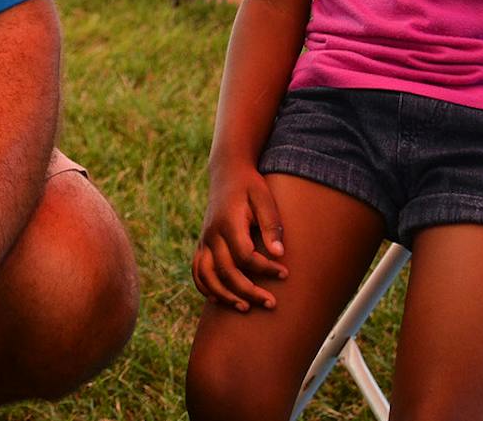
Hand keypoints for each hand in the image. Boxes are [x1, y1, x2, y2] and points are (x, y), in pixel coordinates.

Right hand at [193, 159, 287, 311]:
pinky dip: (205, 287)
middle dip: (249, 291)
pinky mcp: (202, 244)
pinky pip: (197, 271)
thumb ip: (271, 225)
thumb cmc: (251, 186)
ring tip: (245, 308)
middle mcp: (212, 234)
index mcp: (228, 223)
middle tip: (271, 303)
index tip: (285, 273)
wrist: (227, 173)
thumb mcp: (265, 199)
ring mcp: (204, 240)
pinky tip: (220, 299)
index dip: (265, 268)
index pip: (245, 256)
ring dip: (225, 295)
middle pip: (226, 271)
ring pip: (207, 276)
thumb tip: (279, 254)